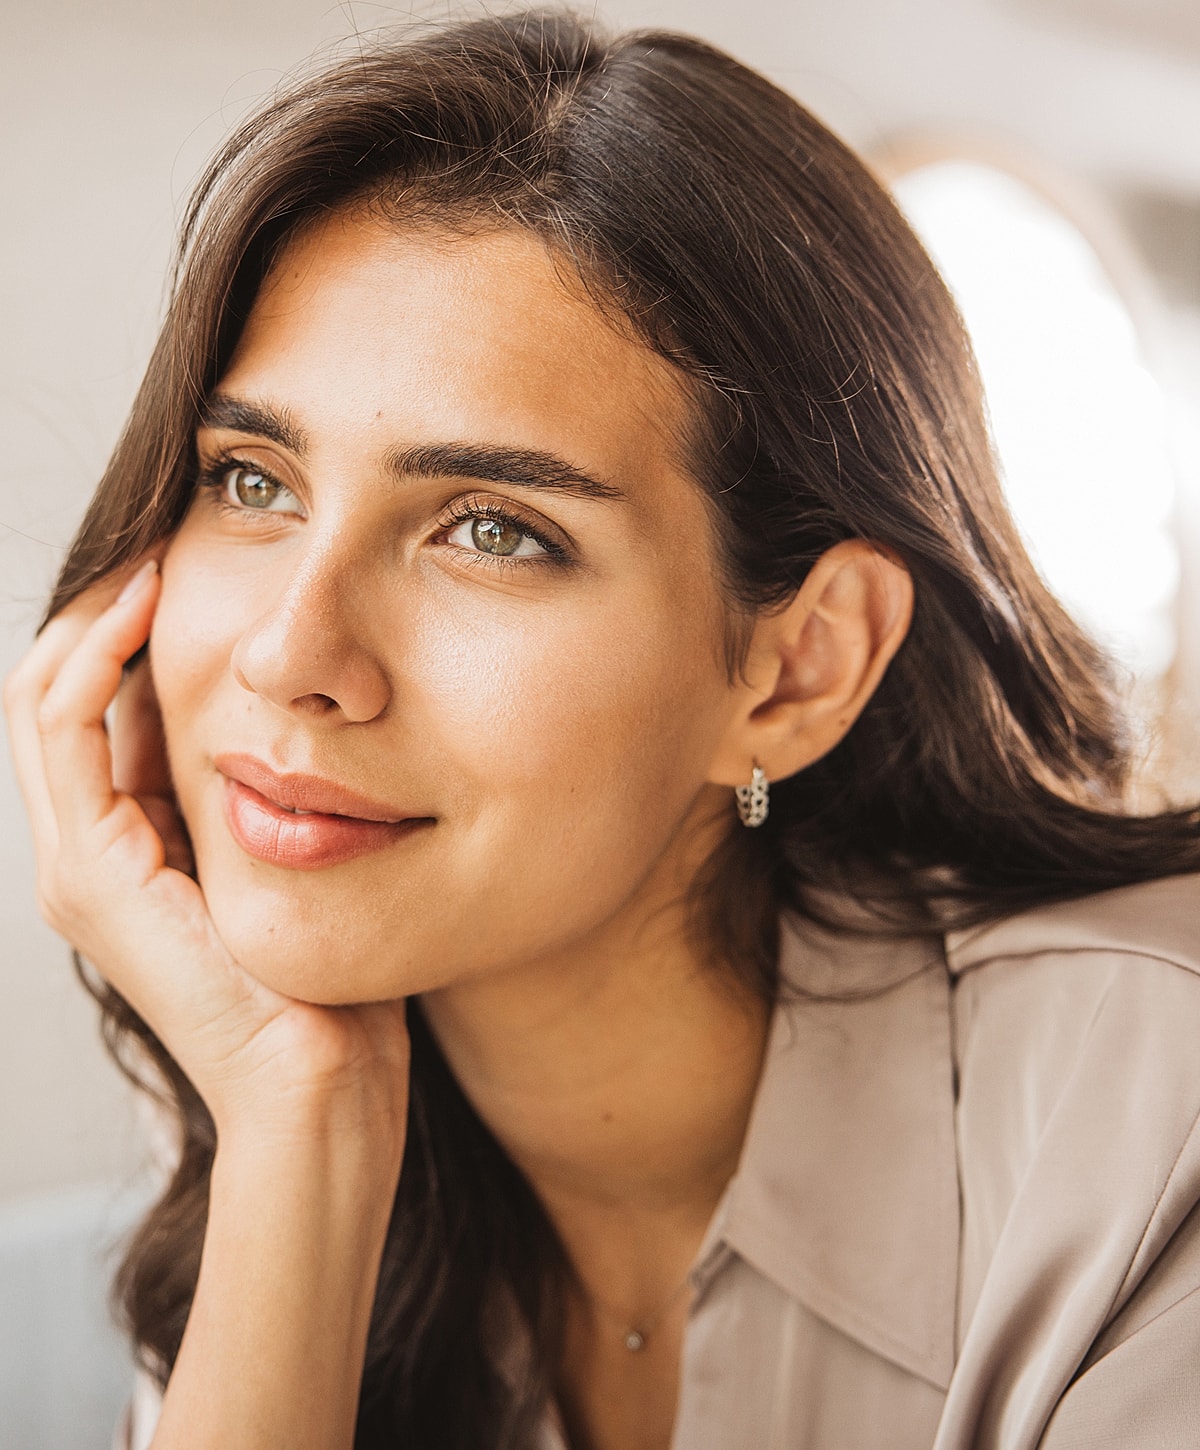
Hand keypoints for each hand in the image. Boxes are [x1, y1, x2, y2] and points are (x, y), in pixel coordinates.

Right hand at [4, 561, 410, 1148]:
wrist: (323, 1085)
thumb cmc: (332, 978)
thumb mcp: (301, 857)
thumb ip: (274, 793)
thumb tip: (303, 713)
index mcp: (132, 848)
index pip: (100, 710)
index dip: (130, 631)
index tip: (189, 563)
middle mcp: (90, 854)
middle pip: (61, 695)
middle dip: (105, 611)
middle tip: (162, 538)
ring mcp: (80, 867)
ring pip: (47, 702)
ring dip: (92, 619)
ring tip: (151, 555)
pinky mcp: (92, 877)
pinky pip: (67, 735)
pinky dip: (93, 661)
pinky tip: (146, 607)